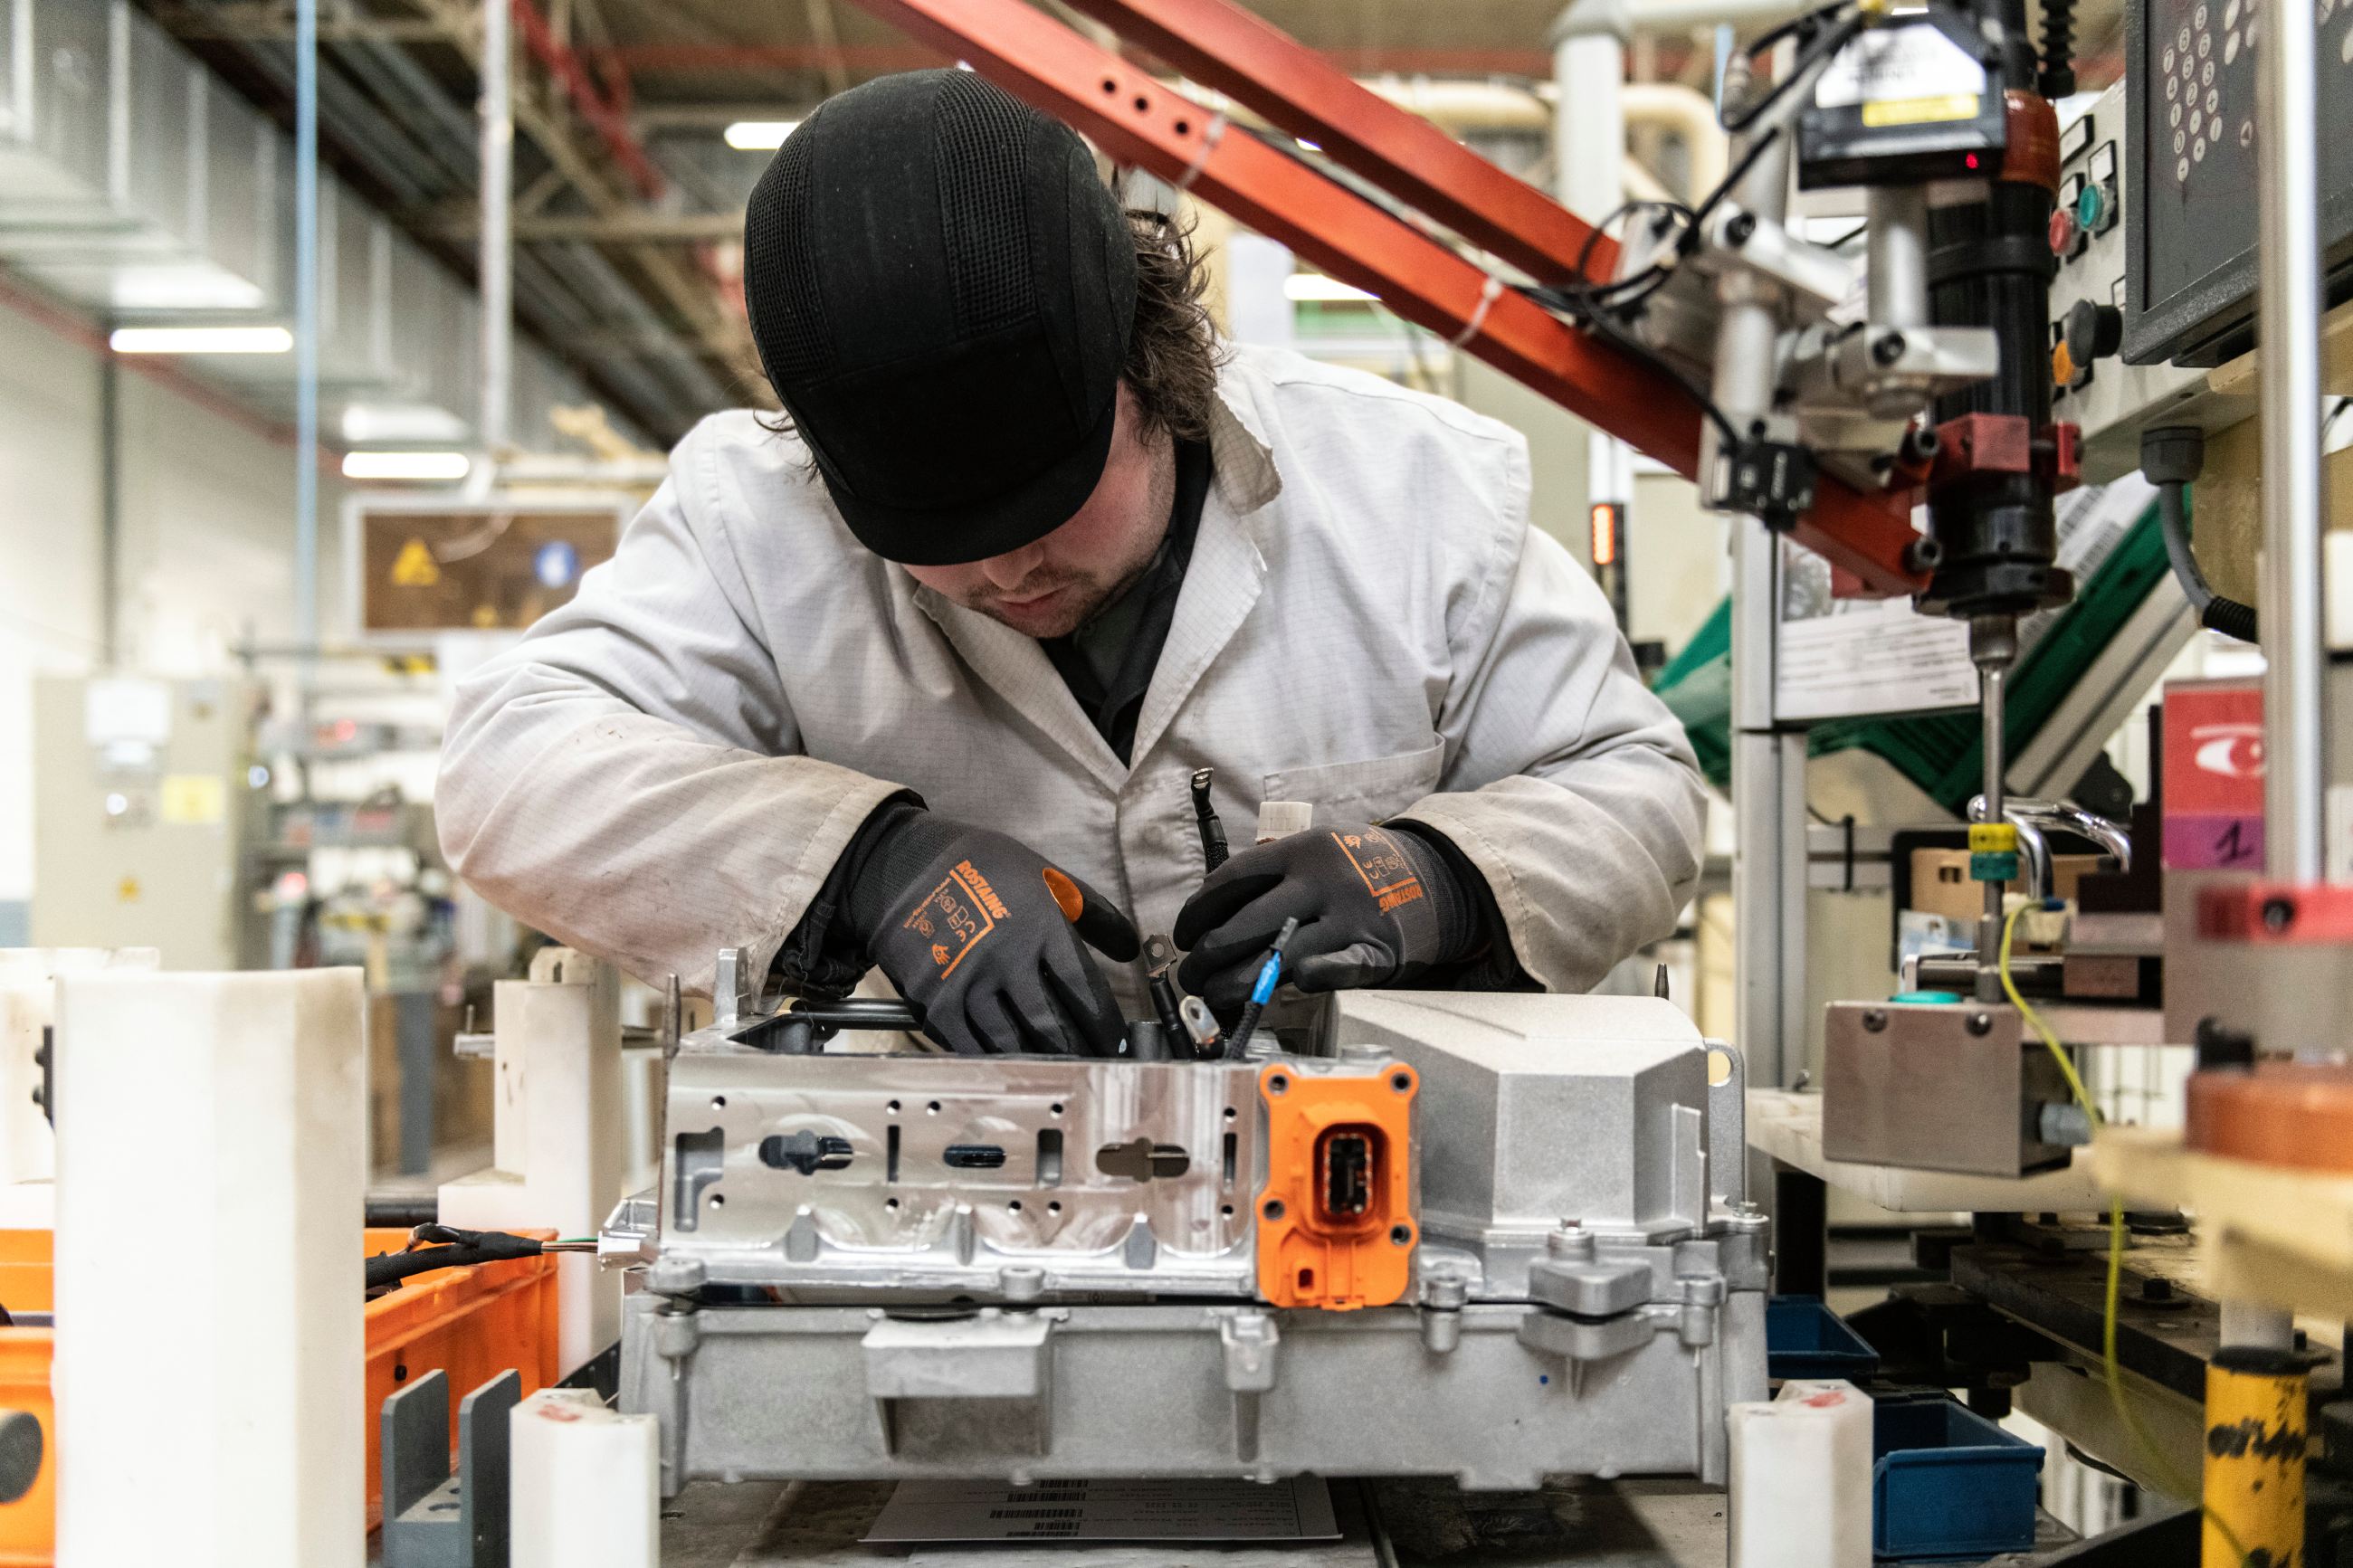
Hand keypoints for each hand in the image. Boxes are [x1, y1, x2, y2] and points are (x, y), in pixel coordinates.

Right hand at [845, 809, 1139, 1055]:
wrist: (900, 865)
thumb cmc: (978, 865)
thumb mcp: (1042, 874)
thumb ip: (1091, 911)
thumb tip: (1130, 949)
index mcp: (1039, 924)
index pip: (1083, 988)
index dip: (1104, 1023)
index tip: (1116, 1041)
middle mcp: (1006, 957)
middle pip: (1052, 1023)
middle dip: (1077, 1051)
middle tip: (1093, 1067)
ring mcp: (967, 982)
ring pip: (1013, 1042)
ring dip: (1040, 1063)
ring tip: (1059, 1074)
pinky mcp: (933, 1001)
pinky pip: (970, 1045)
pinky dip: (995, 1061)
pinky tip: (1012, 1068)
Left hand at [1173, 822, 1474, 1016]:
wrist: (1431, 876)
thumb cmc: (1354, 870)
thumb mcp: (1314, 851)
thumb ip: (1270, 875)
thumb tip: (1207, 916)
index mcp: (1301, 850)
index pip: (1231, 880)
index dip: (1197, 912)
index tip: (1183, 935)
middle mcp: (1323, 881)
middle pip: (1247, 923)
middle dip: (1208, 955)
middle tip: (1191, 973)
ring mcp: (1350, 916)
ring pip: (1281, 955)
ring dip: (1238, 981)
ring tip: (1216, 993)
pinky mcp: (1375, 950)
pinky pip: (1338, 970)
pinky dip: (1311, 979)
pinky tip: (1289, 986)